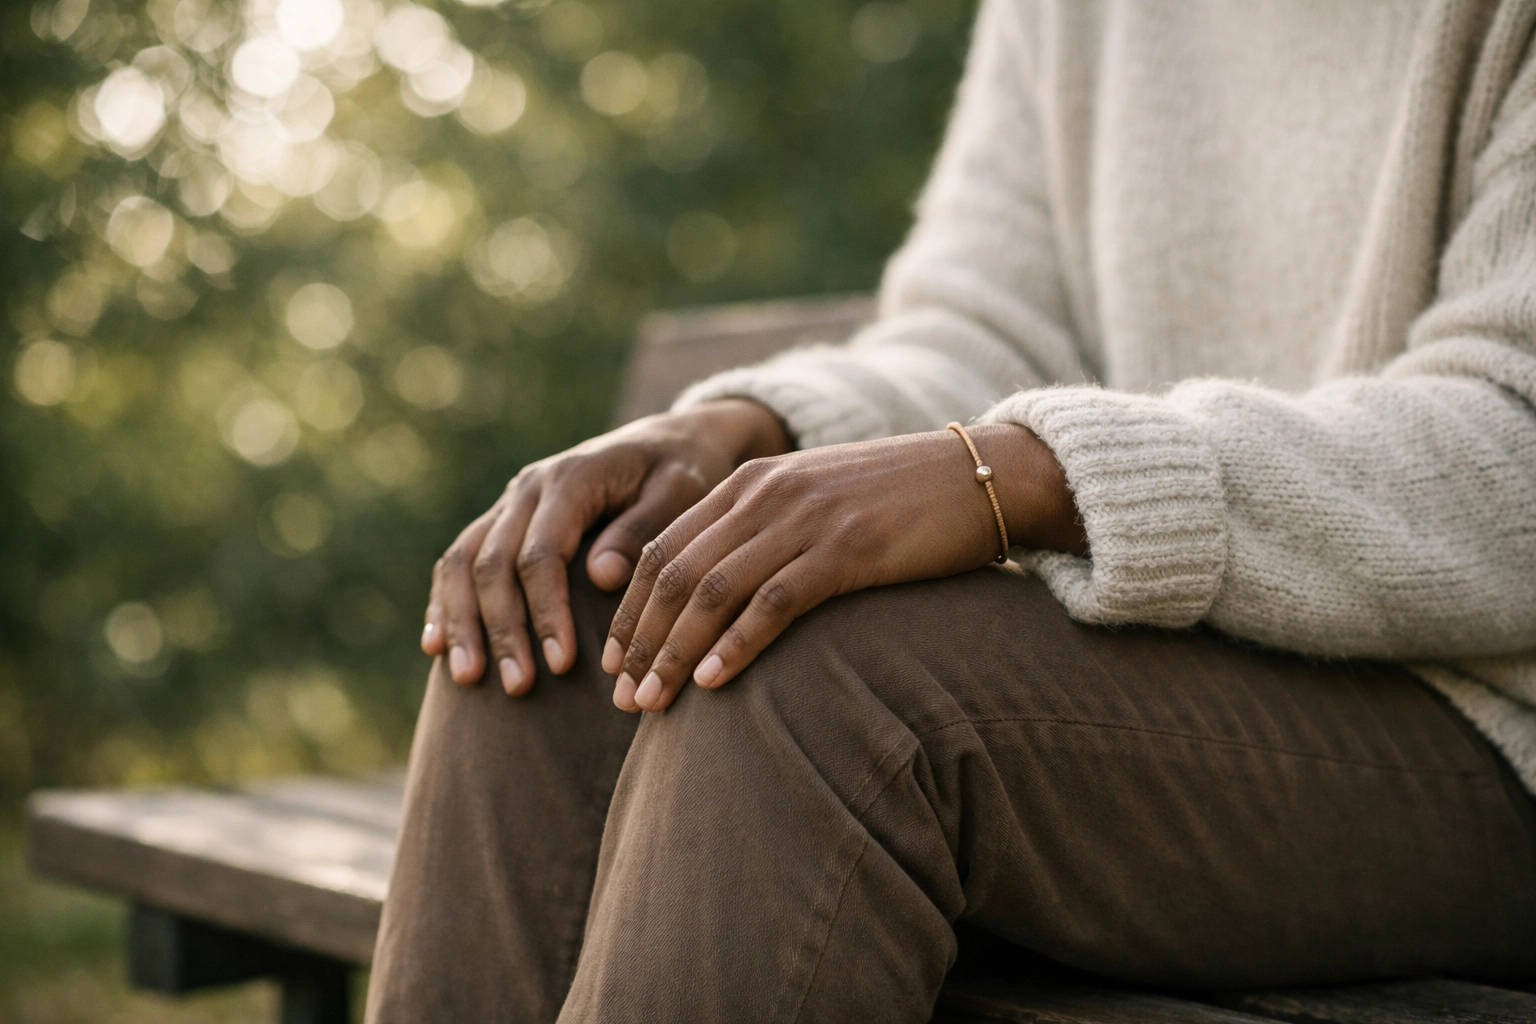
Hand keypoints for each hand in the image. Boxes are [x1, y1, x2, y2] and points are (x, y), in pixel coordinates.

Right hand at [421, 399, 791, 693]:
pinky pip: (457, 559)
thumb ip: (641, 532)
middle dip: (501, 628)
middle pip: (492, 562)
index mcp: (572, 480)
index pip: (541, 554)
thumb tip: (600, 577)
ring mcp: (509, 503)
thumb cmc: (682, 473)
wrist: (666, 442)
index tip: (562, 664)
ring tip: (465, 680)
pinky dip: (444, 601)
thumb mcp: (679, 494)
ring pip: (462, 561)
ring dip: (461, 621)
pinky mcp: (503, 519)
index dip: (546, 611)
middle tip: (517, 686)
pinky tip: (436, 646)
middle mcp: (529, 488)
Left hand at [602, 423, 1084, 711]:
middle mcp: (765, 495)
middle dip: (640, 640)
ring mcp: (805, 519)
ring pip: (712, 590)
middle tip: (622, 699)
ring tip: (650, 703)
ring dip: (673, 652)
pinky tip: (713, 682)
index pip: (662, 548)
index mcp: (749, 483)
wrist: (981, 475)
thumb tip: (716, 601)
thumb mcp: (815, 505)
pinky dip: (737, 644)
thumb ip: (763, 535)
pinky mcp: (847, 548)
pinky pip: (774, 601)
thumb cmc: (899, 503)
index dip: (631, 610)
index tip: (614, 665)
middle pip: (676, 573)